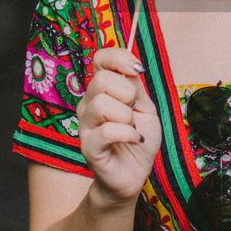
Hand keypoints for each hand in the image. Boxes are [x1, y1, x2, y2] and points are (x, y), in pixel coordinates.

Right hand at [77, 46, 161, 205]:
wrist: (134, 173)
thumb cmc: (138, 139)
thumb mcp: (145, 107)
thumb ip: (136, 86)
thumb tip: (132, 65)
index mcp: (102, 90)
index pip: (100, 59)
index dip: (118, 57)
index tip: (137, 69)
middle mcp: (88, 104)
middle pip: (100, 79)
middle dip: (127, 93)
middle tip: (134, 111)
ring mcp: (85, 125)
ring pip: (101, 104)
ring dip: (126, 117)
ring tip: (131, 128)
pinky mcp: (88, 146)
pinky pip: (107, 130)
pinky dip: (128, 134)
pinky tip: (134, 139)